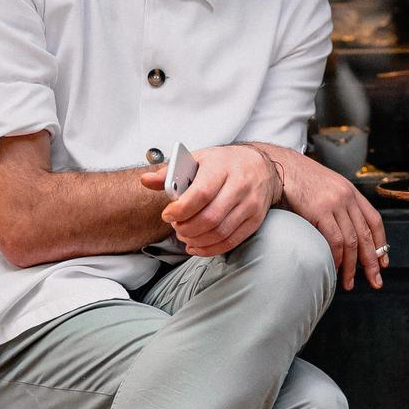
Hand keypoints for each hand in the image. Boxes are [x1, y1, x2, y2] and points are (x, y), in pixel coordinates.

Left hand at [162, 144, 276, 255]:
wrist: (262, 167)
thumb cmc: (225, 163)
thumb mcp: (199, 159)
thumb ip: (171, 172)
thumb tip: (146, 181)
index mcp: (222, 167)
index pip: (201, 194)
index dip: (181, 209)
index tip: (168, 215)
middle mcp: (240, 186)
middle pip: (210, 218)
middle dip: (186, 228)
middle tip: (176, 226)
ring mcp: (250, 205)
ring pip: (220, 233)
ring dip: (196, 240)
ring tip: (184, 235)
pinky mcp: (255, 220)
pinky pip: (231, 241)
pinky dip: (210, 249)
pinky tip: (196, 246)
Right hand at [266, 147, 389, 289]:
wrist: (279, 166)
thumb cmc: (297, 178)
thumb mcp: (326, 187)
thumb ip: (337, 205)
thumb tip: (342, 230)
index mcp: (351, 192)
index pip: (375, 221)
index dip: (381, 243)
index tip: (383, 262)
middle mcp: (347, 197)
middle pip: (367, 235)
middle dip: (372, 262)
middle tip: (375, 281)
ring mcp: (335, 203)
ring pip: (352, 241)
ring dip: (351, 266)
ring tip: (349, 282)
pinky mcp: (320, 210)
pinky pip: (335, 240)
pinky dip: (336, 257)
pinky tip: (334, 268)